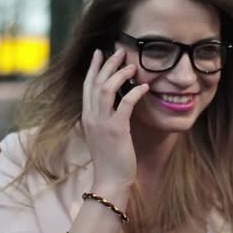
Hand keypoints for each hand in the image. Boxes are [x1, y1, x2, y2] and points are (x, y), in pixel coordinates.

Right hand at [82, 48, 148, 187]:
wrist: (110, 181)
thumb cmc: (111, 159)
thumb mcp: (104, 135)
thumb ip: (106, 118)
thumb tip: (117, 104)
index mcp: (87, 117)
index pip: (88, 86)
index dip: (94, 68)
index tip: (100, 52)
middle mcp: (91, 117)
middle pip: (96, 83)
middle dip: (107, 64)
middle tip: (118, 51)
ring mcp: (101, 123)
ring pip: (106, 90)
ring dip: (119, 74)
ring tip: (132, 65)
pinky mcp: (116, 130)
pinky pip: (124, 105)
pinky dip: (134, 93)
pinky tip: (144, 86)